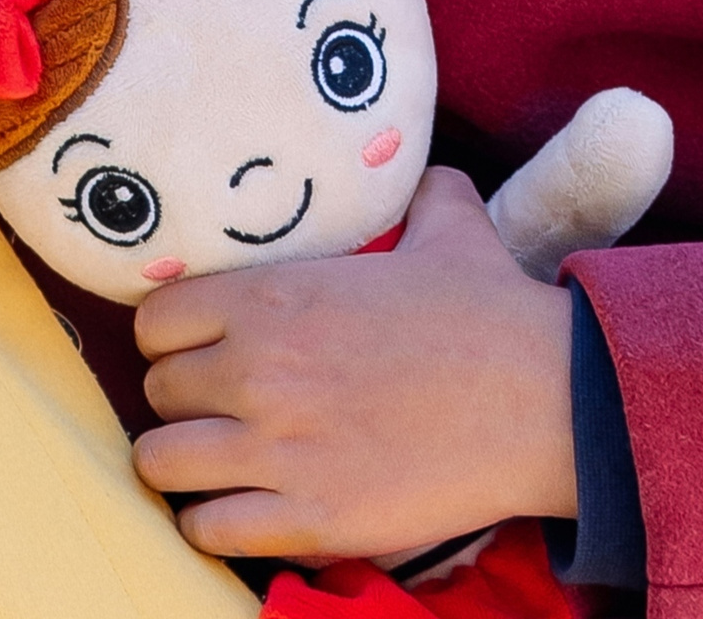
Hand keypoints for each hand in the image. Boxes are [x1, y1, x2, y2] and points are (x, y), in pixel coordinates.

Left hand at [129, 167, 576, 561]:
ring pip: (162, 463)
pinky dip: (214, 523)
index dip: (172, 337)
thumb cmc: (491, 313)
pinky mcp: (312, 518)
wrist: (546, 400)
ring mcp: (280, 449)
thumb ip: (421, 194)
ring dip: (184, 464)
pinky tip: (243, 510)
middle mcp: (259, 369)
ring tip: (214, 463)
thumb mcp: (448, 227)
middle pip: (156, 392)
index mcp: (274, 295)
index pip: (155, 320)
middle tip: (214, 408)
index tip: (197, 348)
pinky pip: (210, 531)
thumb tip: (430, 172)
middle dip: (180, 399)